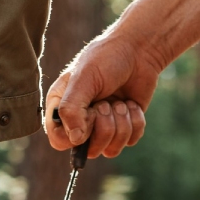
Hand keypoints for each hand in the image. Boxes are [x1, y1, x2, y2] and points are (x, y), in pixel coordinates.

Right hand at [45, 36, 150, 157]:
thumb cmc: (105, 59)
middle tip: (106, 103)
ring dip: (121, 124)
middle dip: (103, 126)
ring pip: (110, 150)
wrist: (139, 49)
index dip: (76, 135)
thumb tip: (75, 140)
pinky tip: (132, 104)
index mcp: (61, 111)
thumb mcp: (83, 80)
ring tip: (121, 103)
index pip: (59, 141)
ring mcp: (102, 128)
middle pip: (88, 150)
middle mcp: (79, 123)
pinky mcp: (123, 128)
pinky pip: (129, 142)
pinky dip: (135, 122)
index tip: (89, 114)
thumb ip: (71, 109)